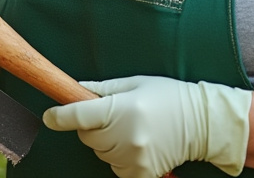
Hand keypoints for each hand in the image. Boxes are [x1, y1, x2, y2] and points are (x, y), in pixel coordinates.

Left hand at [42, 76, 250, 177]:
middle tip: (116, 117)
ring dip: (108, 144)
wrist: (202, 123)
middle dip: (94, 127)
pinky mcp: (141, 174)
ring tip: (132, 130)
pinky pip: (116, 168)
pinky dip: (120, 159)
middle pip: (87, 137)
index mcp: (121, 109)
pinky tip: (138, 145)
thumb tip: (76, 90)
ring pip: (101, 153)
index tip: (50, 116)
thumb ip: (103, 89)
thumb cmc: (169, 98)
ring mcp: (133, 158)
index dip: (59, 117)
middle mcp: (125, 136)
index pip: (78, 116)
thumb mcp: (135, 84)